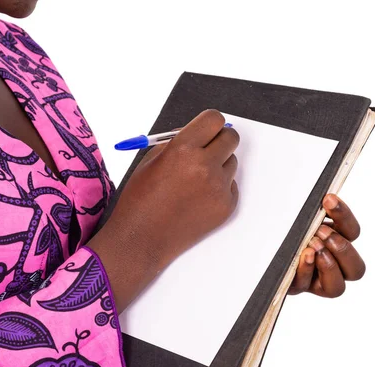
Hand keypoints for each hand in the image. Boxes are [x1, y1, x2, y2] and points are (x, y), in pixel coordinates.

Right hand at [89, 109, 238, 308]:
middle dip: (220, 140)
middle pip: (231, 137)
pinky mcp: (226, 206)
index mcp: (183, 149)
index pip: (214, 119)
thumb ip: (179, 143)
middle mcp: (204, 166)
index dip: (210, 124)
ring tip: (195, 182)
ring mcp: (218, 187)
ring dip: (219, 166)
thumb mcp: (152, 160)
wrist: (143, 239)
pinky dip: (219, 188)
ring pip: (232, 162)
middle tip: (209, 150)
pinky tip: (197, 200)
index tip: (208, 130)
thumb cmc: (141, 198)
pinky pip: (231, 185)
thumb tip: (204, 134)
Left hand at [288, 194, 364, 296]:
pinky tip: (303, 255)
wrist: (254, 240)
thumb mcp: (297, 214)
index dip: (344, 216)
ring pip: (337, 288)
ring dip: (329, 264)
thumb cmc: (278, 225)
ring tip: (312, 244)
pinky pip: (305, 284)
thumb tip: (325, 198)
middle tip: (322, 231)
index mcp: (335, 242)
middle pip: (357, 269)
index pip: (352, 232)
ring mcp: (314, 282)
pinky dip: (306, 268)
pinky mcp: (295, 287)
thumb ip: (313, 211)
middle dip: (342, 248)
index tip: (328, 199)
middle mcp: (331, 266)